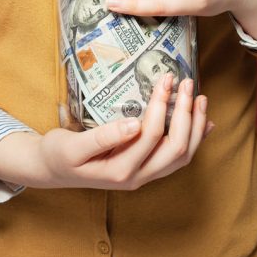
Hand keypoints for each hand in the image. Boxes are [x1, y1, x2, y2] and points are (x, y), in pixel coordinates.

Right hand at [0, 74, 213, 190]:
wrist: (53, 170)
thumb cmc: (60, 154)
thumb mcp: (72, 146)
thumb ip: (102, 137)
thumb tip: (134, 124)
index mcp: (120, 171)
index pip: (151, 136)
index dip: (162, 106)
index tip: (165, 79)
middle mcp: (138, 177)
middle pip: (176, 149)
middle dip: (185, 114)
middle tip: (187, 83)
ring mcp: (144, 175)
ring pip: (182, 156)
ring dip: (195, 127)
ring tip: (200, 99)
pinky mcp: (146, 169)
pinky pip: (177, 158)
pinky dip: (194, 140)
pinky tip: (204, 123)